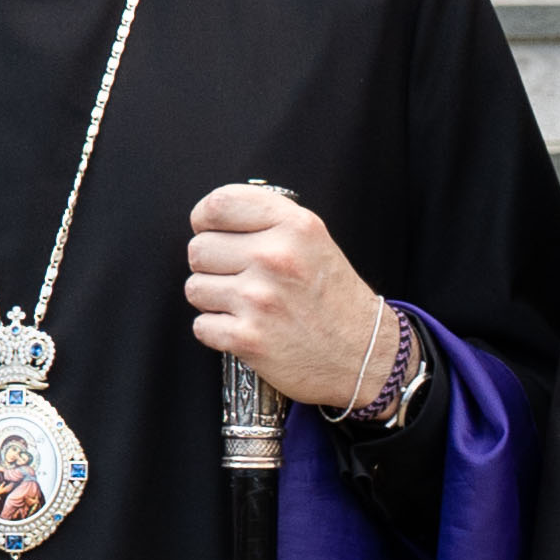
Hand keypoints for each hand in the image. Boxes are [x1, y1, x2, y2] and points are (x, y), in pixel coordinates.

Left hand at [186, 181, 391, 411]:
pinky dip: (218, 331)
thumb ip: (267, 222)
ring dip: (214, 300)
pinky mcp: (248, 338)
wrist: (363, 355)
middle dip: (212, 265)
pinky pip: (201, 326)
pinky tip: (246, 328)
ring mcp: (259, 299)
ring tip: (246, 305)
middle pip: (198, 249)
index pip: (218, 204)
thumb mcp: (314, 240)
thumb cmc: (334, 298)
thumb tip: (212, 220)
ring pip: (195, 288)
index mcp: (294, 226)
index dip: (205, 220)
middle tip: (239, 278)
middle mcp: (275, 257)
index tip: (211, 232)